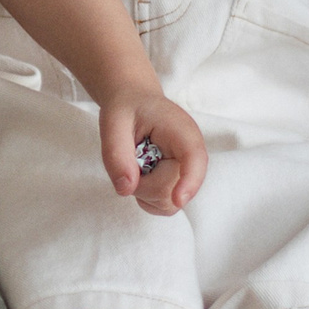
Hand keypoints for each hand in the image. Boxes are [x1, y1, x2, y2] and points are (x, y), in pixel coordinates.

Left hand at [97, 87, 207, 215]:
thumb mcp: (113, 123)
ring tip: (135, 165)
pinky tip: (140, 175)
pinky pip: (163, 206)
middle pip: (171, 190)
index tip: (178, 199)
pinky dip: (146, 197)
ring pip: (167, 203)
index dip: (189, 181)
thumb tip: (126, 188)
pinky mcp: (178, 184)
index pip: (195, 159)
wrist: (134, 103)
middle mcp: (190, 156)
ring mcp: (186, 173)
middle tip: (128, 159)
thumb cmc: (127, 109)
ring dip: (143, 191)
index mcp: (182, 132)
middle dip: (142, 185)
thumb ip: (116, 154)